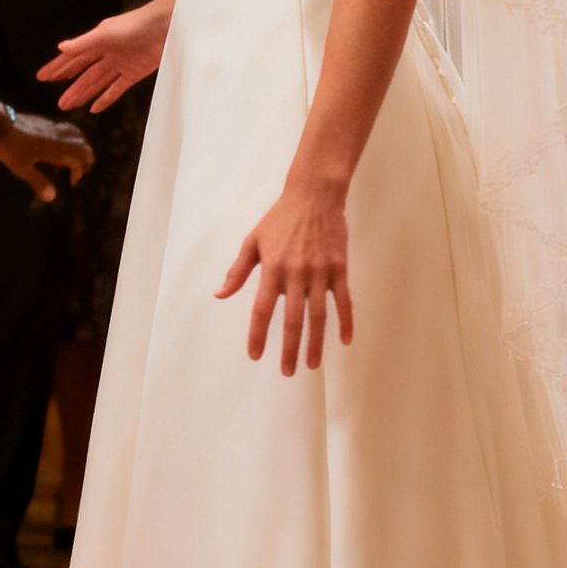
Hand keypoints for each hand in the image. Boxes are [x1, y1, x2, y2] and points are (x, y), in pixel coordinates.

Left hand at [0, 109, 92, 202]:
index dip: (79, 172)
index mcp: (55, 149)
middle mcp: (58, 137)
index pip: (78, 160)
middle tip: (79, 170)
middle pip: (82, 145)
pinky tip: (60, 144)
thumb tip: (52, 198)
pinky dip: (71, 137)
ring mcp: (52, 127)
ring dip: (80, 146)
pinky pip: (66, 128)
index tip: (72, 182)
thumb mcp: (21, 168)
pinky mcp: (45, 122)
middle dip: (86, 159)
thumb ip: (38, 182)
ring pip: (76, 134)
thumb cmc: (9, 147)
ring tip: (75, 157)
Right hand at [38, 1, 168, 112]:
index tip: (42, 77)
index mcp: (97, 41)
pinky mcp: (135, 73)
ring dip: (85, 95)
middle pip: (84, 74)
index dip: (57, 68)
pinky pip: (116, 88)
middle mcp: (107, 53)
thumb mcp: (106, 34)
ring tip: (72, 107)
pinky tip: (95, 107)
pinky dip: (106, 98)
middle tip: (58, 103)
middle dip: (70, 88)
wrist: (166, 26)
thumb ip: (83, 43)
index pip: (72, 58)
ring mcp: (121, 64)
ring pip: (98, 83)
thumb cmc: (136, 24)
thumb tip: (61, 47)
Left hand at [216, 179, 352, 369]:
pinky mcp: (339, 267)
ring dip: (315, 342)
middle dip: (289, 348)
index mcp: (272, 268)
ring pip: (319, 315)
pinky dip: (346, 320)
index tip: (255, 354)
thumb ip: (238, 271)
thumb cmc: (280, 218)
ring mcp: (320, 271)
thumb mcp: (253, 241)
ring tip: (312, 365)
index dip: (258, 334)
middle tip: (288, 371)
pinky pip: (344, 300)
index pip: (262, 309)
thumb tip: (220, 294)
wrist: (314, 195)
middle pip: (292, 319)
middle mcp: (296, 273)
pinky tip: (344, 340)